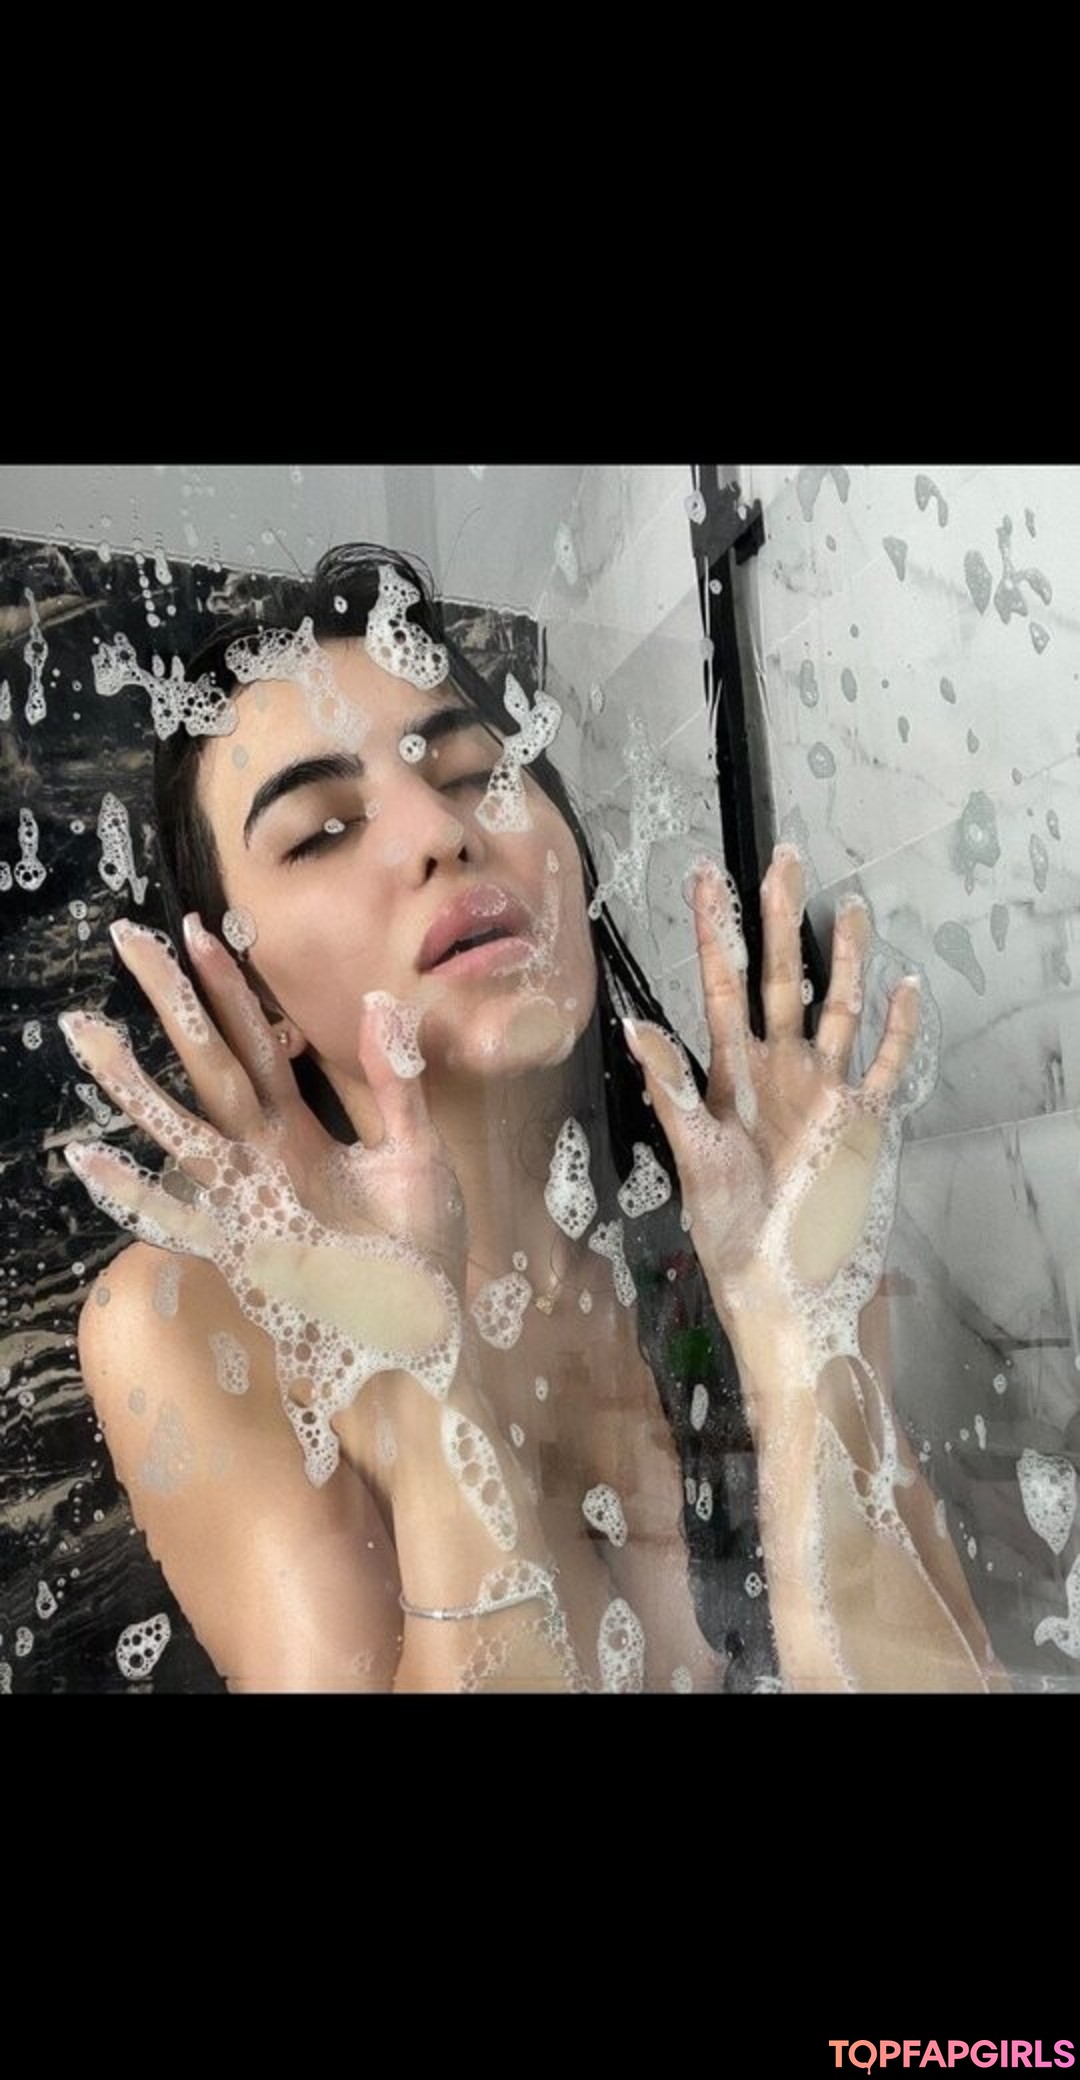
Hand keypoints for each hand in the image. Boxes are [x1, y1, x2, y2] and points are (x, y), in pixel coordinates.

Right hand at [59, 916, 470, 1484]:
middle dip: (172, 1000)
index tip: (198, 929)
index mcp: (299, 1130)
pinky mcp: (244, 1250)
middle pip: (210, 1062)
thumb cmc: (418, 1256)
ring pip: (181, 1126)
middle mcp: (261, 1156)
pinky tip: (89, 1161)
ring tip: (87, 1032)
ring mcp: (245, 1201)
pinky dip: (133, 1193)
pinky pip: (179, 1217)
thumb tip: (383, 999)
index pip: (257, 1042)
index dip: (229, 989)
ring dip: (134, 1081)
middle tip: (129, 935)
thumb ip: (396, 1084)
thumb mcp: (417, 1156)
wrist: (422, 1342)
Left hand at [622, 845, 920, 1334]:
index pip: (721, 984)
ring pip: (837, 1006)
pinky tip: (903, 985)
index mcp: (730, 1074)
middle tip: (781, 857)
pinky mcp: (863, 1119)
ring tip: (849, 905)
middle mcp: (778, 1071)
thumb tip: (633, 1024)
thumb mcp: (693, 1156)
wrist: (786, 1289)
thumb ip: (670, 1086)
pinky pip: (884, 1061)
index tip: (704, 876)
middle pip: (782, 978)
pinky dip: (896, 1025)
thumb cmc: (732, 1232)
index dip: (714, 930)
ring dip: (845, 957)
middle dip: (780, 919)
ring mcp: (823, 1091)